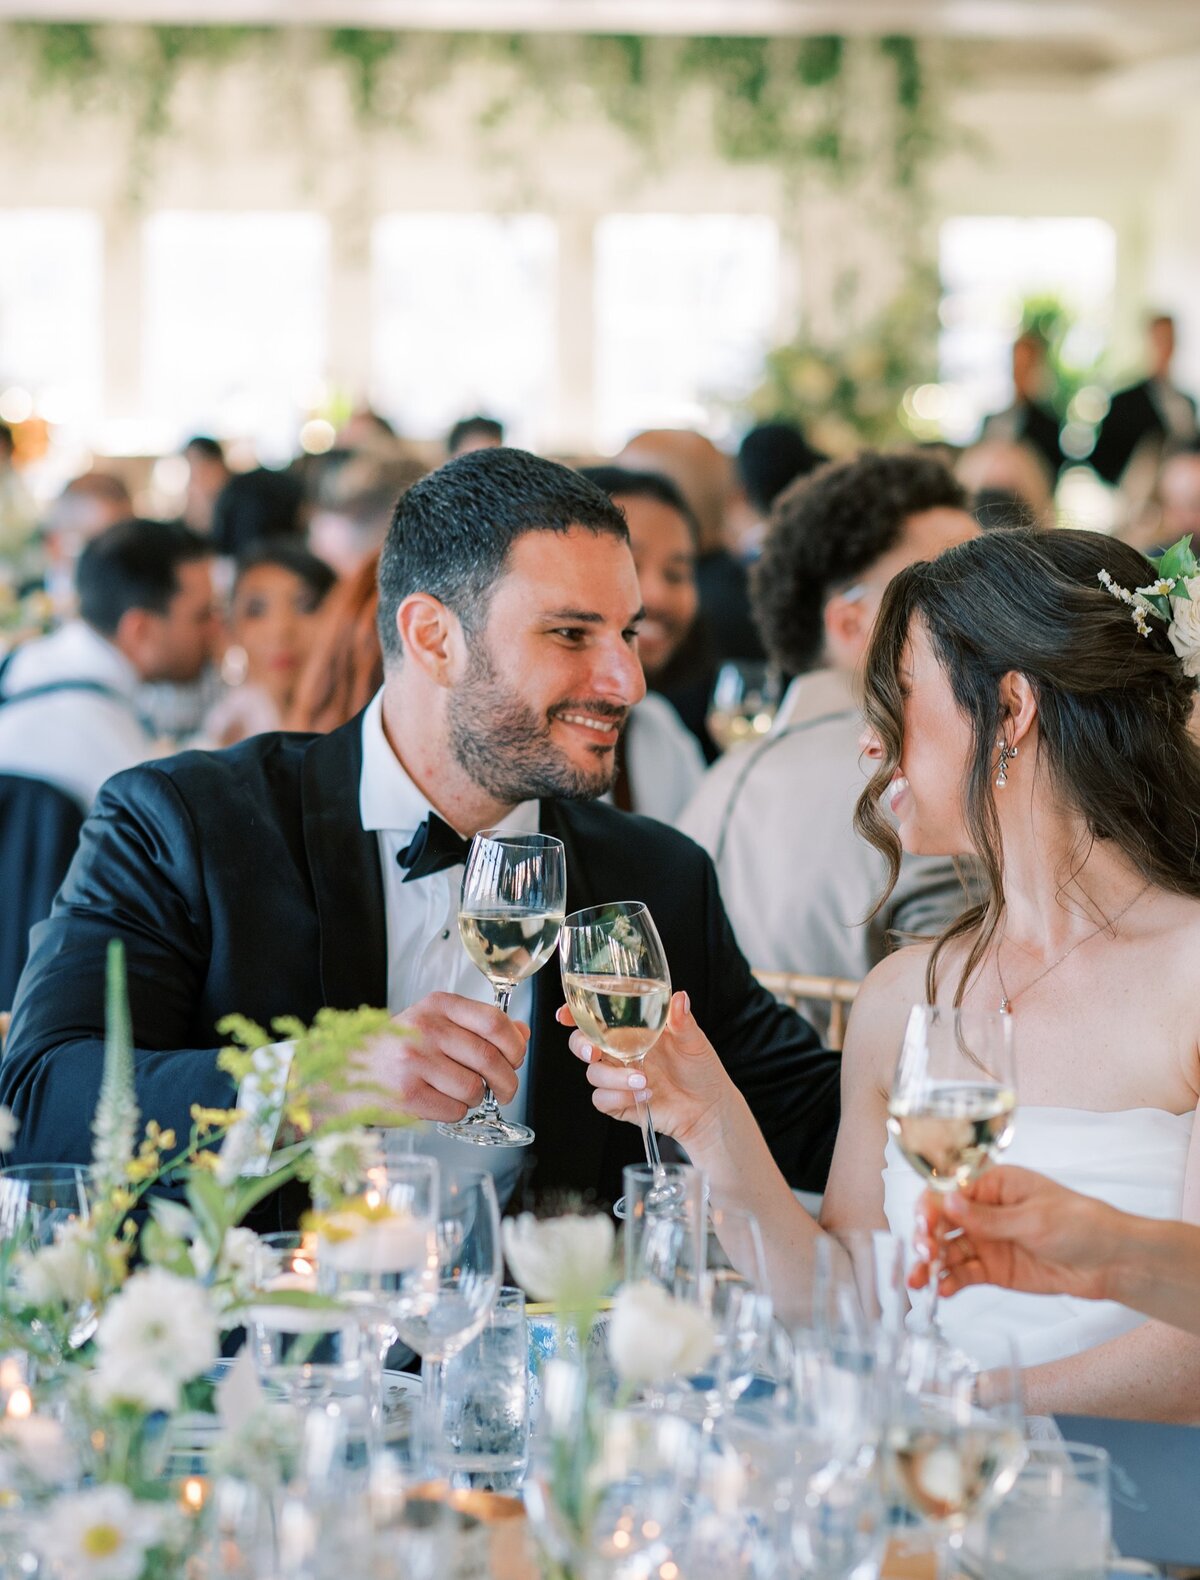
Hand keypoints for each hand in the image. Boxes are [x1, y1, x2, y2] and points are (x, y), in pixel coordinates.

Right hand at [325, 992, 528, 1124]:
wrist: (344, 1072)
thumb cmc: (395, 1048)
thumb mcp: (434, 1023)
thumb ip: (478, 1025)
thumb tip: (523, 1033)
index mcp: (437, 1006)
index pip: (494, 1021)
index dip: (515, 1045)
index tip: (516, 1058)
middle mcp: (425, 1029)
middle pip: (489, 1058)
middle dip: (507, 1081)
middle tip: (505, 1091)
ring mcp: (414, 1062)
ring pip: (474, 1088)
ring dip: (478, 1099)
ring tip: (463, 1095)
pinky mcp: (407, 1095)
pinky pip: (454, 1110)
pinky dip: (457, 1112)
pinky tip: (441, 1103)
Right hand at [556, 989, 732, 1152]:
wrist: (709, 1108)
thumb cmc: (700, 1069)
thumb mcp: (694, 1041)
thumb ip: (682, 1021)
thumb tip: (680, 998)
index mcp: (631, 1031)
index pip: (595, 1018)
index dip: (575, 1013)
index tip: (565, 1014)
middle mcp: (620, 1053)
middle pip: (582, 1044)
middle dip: (581, 1046)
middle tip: (595, 1052)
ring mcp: (618, 1078)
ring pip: (592, 1073)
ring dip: (613, 1077)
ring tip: (643, 1081)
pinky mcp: (620, 1102)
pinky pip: (602, 1099)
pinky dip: (619, 1097)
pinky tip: (644, 1096)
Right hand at [909, 1165, 1118, 1303]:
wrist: (1111, 1263)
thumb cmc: (1081, 1225)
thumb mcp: (1034, 1219)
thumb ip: (989, 1218)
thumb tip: (949, 1202)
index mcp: (993, 1184)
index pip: (949, 1190)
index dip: (931, 1207)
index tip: (925, 1226)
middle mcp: (984, 1211)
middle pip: (942, 1222)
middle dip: (926, 1238)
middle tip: (923, 1255)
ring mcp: (988, 1241)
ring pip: (948, 1251)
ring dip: (931, 1265)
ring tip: (920, 1281)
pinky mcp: (994, 1270)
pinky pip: (964, 1274)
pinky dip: (950, 1282)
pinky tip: (942, 1290)